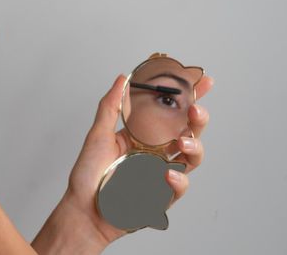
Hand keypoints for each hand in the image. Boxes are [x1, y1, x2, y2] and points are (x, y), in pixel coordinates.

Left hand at [63, 74, 212, 244]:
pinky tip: (167, 175)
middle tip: (195, 111)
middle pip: (189, 131)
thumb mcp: (98, 135)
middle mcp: (156, 153)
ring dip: (195, 147)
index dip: (190, 97)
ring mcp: (161, 173)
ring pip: (192, 157)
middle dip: (199, 119)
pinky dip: (177, 180)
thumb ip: (111, 106)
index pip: (171, 113)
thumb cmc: (88, 175)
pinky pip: (179, 186)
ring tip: (183, 141)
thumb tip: (123, 78)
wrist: (83, 210)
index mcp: (143, 136)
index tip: (203, 80)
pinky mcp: (162, 196)